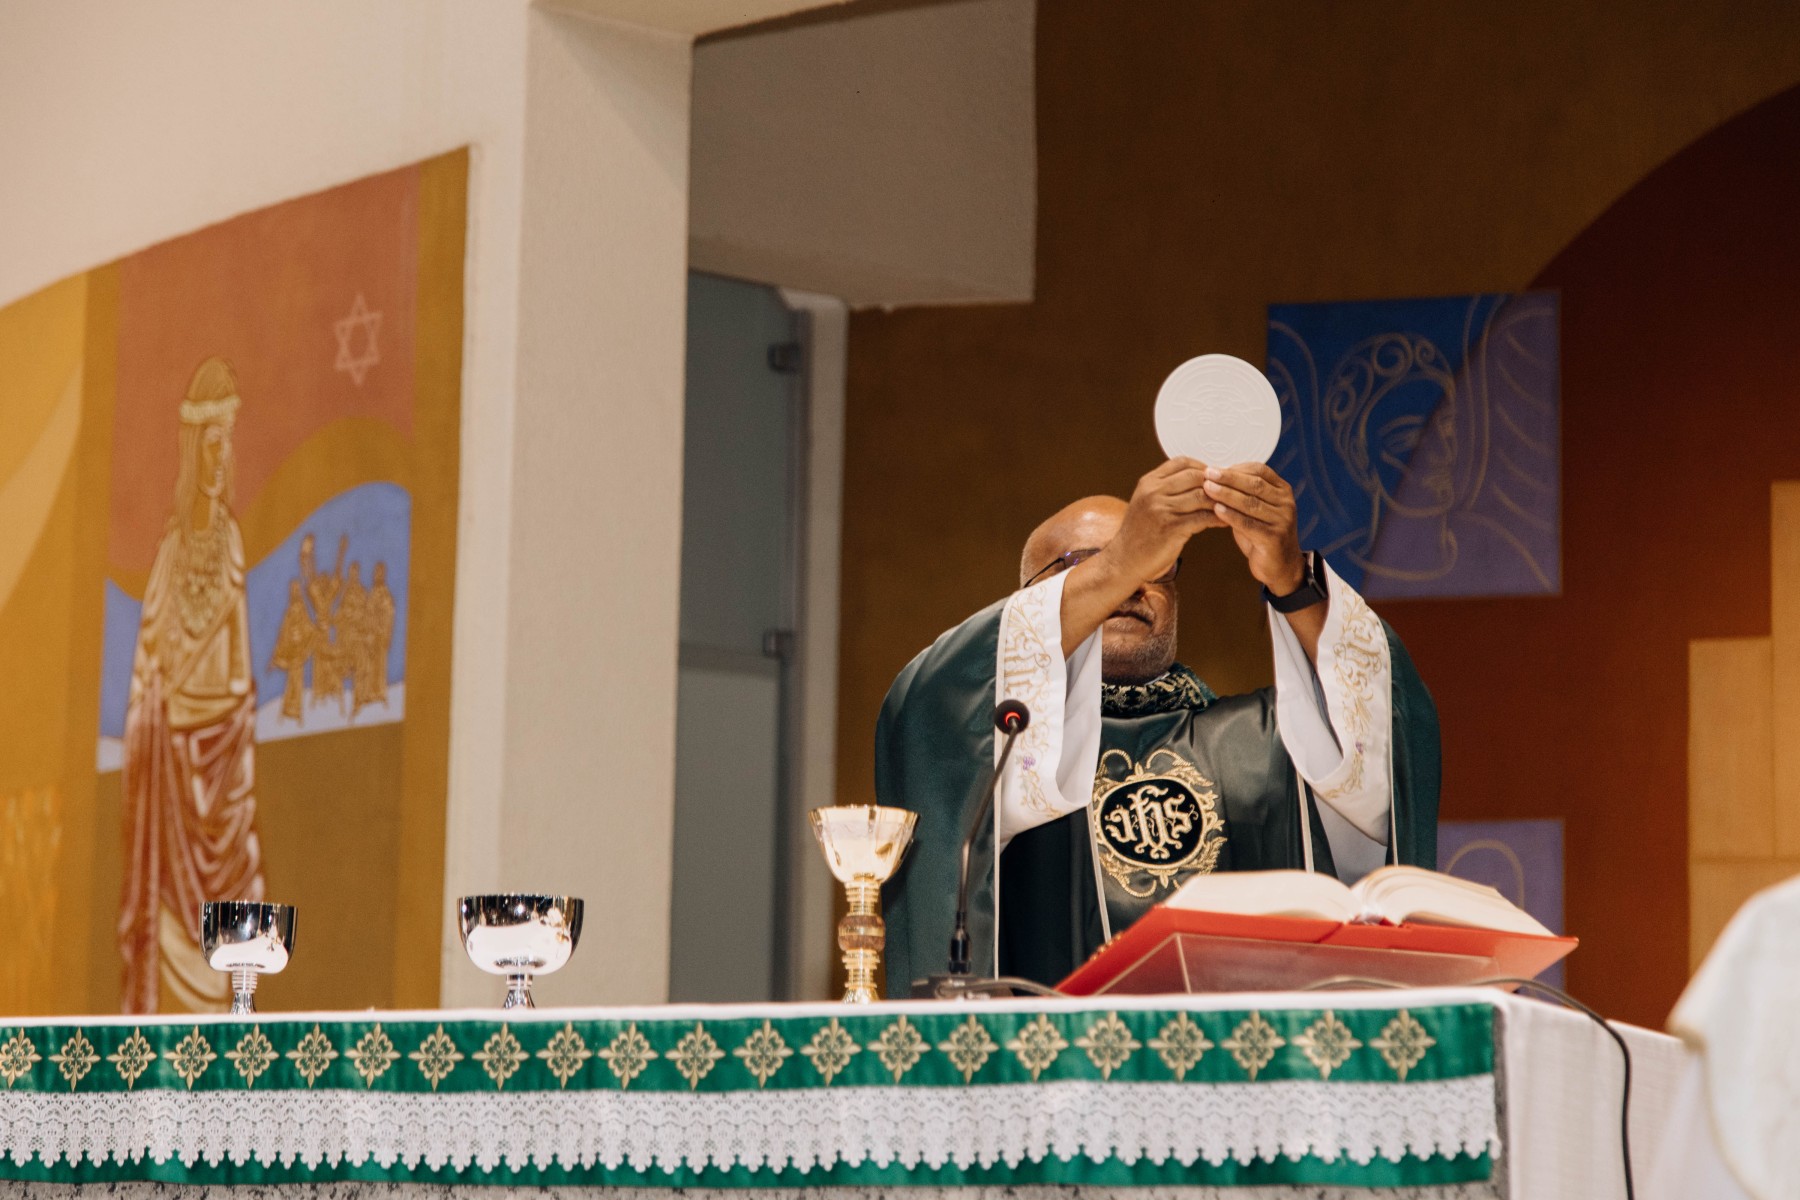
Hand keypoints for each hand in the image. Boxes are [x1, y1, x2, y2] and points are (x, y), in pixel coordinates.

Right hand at [1103, 457, 1224, 584]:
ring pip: (1201, 496)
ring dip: (1220, 501)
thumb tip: (1199, 479)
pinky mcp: (1170, 528)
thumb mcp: (1147, 503)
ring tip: (1232, 506)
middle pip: (1195, 476)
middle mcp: (1153, 492)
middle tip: (1230, 491)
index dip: (1203, 467)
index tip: (1216, 477)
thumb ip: (1167, 489)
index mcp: (1148, 482)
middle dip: (1216, 483)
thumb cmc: (1140, 534)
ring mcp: (1161, 509)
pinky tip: (1225, 522)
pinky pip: (1202, 518)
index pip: (1182, 462)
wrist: (1124, 560)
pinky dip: (1218, 519)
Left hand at [1203, 463, 1304, 591]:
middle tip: (1207, 474)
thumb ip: (1241, 493)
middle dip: (1228, 478)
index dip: (1235, 469)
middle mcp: (1286, 503)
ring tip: (1208, 489)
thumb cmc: (1263, 534)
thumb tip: (1214, 476)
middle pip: (1254, 484)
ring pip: (1251, 503)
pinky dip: (1232, 516)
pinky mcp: (1274, 538)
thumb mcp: (1254, 508)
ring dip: (1227, 495)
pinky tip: (1217, 510)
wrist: (1280, 565)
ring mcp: (1282, 520)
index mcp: (1282, 490)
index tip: (1214, 469)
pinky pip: (1249, 524)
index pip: (1259, 471)